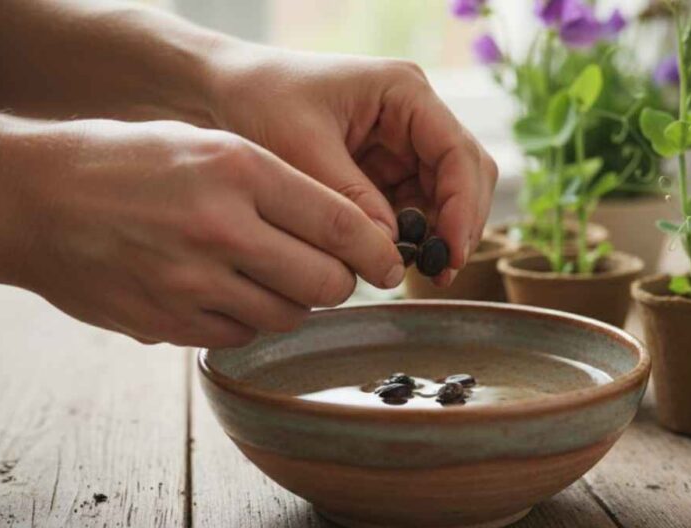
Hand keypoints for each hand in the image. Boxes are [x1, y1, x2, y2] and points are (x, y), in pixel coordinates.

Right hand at [9, 119, 403, 346]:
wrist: (34, 200)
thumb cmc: (128, 163)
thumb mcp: (207, 145)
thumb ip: (277, 186)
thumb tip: (346, 238)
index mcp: (237, 171)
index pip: (340, 225)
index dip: (377, 251)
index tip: (388, 261)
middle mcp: (219, 229)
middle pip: (325, 283)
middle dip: (339, 282)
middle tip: (330, 272)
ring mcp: (190, 283)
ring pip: (287, 316)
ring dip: (293, 302)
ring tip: (267, 276)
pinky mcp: (166, 324)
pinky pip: (240, 336)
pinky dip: (247, 321)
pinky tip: (227, 293)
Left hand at [208, 47, 497, 284]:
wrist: (224, 92)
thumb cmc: (259, 100)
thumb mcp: (302, 149)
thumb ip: (350, 200)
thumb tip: (391, 252)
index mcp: (404, 92)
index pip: (459, 152)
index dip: (462, 207)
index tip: (449, 252)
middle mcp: (414, 115)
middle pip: (466, 176)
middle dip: (458, 225)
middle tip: (439, 273)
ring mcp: (403, 144)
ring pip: (446, 197)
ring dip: (436, 235)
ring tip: (413, 271)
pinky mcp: (386, 171)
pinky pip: (415, 209)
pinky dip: (410, 237)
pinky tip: (391, 259)